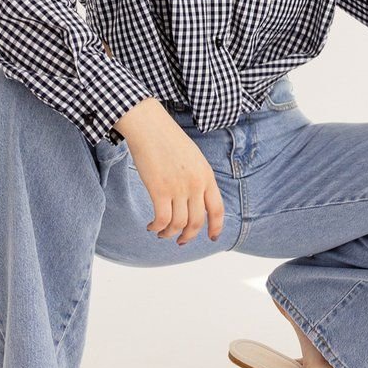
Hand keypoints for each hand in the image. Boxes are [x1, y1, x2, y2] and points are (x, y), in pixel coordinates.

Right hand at [114, 97, 224, 244]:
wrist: (150, 126)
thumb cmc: (168, 139)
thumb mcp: (193, 158)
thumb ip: (198, 178)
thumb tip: (195, 201)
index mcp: (206, 175)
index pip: (217, 209)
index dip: (216, 227)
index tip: (212, 238)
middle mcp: (196, 184)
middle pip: (197, 222)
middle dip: (188, 236)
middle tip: (181, 241)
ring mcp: (178, 187)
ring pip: (179, 224)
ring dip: (169, 234)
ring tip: (161, 233)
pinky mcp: (159, 189)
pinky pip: (162, 220)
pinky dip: (157, 227)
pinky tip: (151, 226)